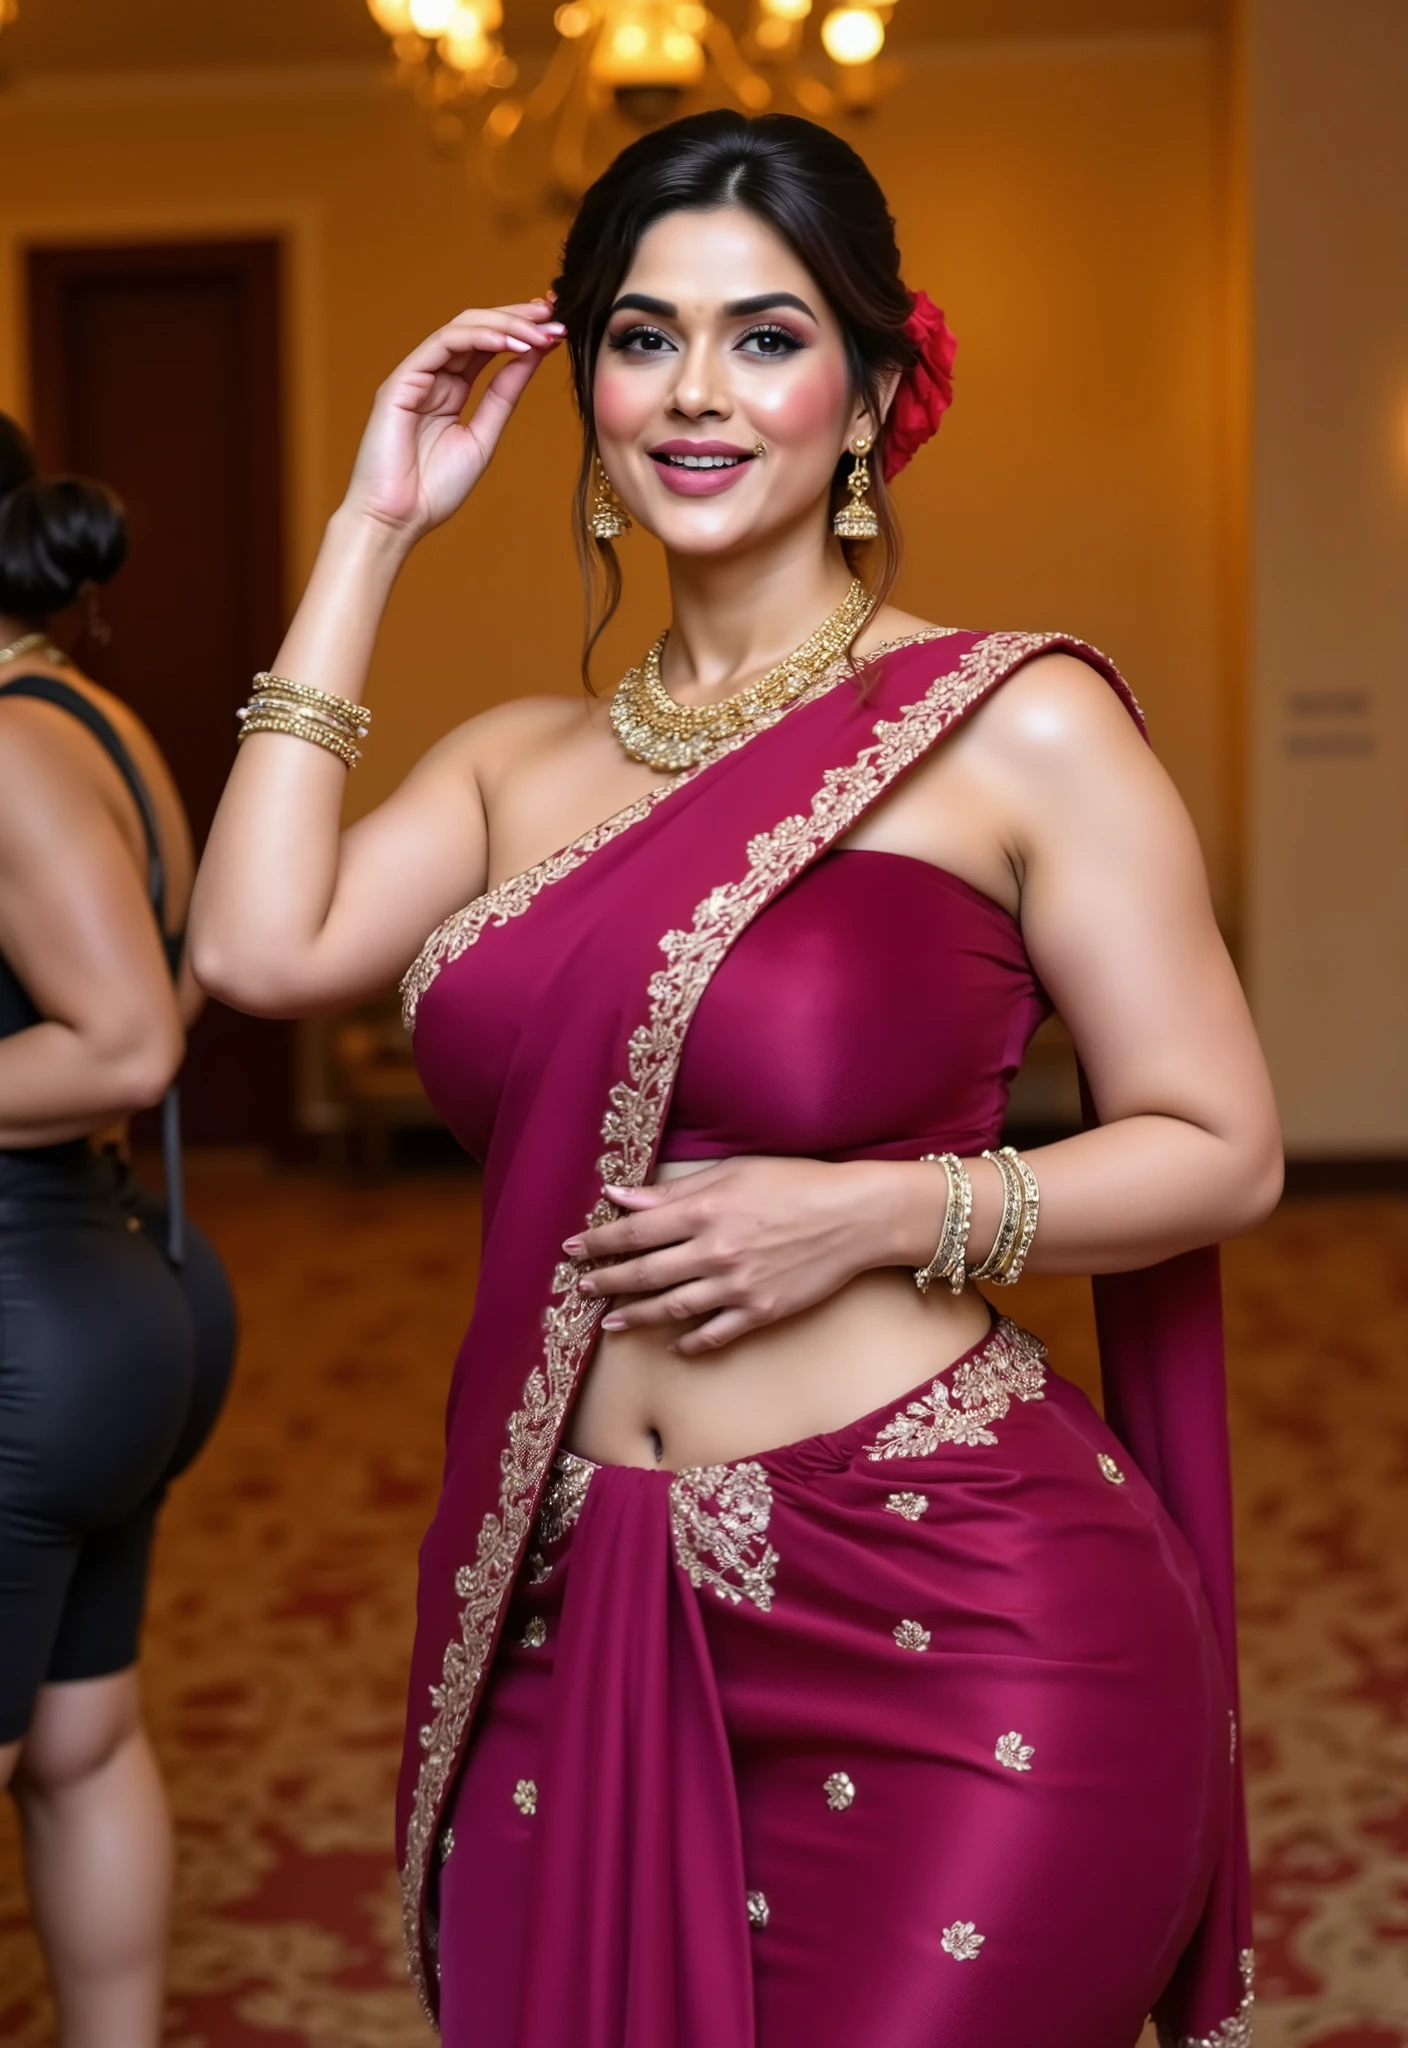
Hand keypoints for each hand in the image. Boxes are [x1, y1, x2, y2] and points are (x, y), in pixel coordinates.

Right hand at [341, 300, 563, 542]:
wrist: (398, 520)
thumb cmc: (434, 489)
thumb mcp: (483, 437)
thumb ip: (503, 395)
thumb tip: (531, 358)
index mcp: (451, 390)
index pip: (488, 346)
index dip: (522, 331)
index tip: (558, 328)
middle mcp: (433, 376)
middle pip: (477, 328)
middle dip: (518, 318)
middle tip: (555, 317)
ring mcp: (416, 375)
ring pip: (461, 329)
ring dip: (504, 325)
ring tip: (539, 333)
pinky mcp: (401, 381)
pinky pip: (442, 345)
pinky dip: (478, 338)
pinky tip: (510, 343)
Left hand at [565, 1157, 885, 1356]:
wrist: (855, 1217)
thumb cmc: (796, 1182)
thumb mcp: (733, 1172)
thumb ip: (675, 1191)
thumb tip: (622, 1196)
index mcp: (704, 1212)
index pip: (635, 1231)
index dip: (599, 1242)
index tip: (573, 1248)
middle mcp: (714, 1252)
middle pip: (644, 1274)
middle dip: (606, 1282)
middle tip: (582, 1289)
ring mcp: (736, 1287)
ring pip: (670, 1309)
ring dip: (635, 1317)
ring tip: (611, 1324)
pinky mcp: (760, 1312)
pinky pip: (714, 1334)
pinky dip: (689, 1342)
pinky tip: (673, 1345)